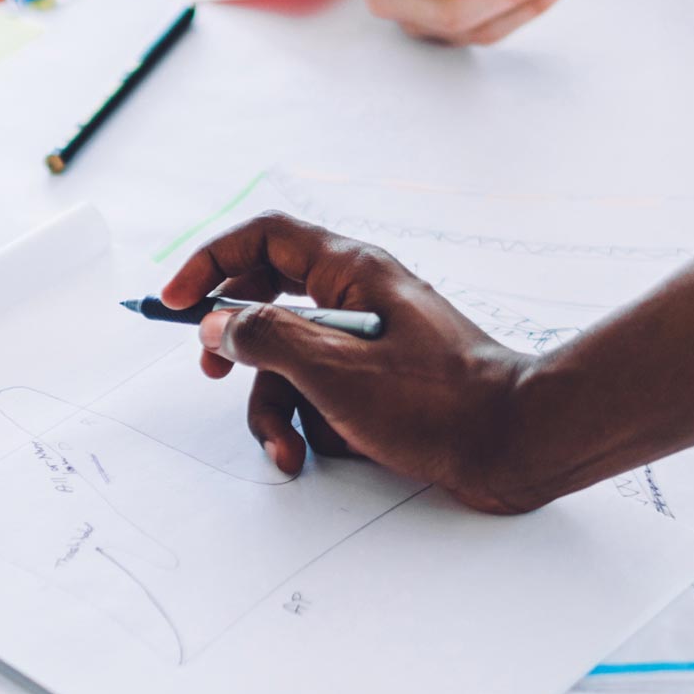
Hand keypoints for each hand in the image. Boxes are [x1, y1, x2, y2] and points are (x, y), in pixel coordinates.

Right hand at [161, 211, 538, 511]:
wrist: (517, 443)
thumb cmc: (440, 403)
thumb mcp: (334, 371)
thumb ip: (265, 339)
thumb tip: (216, 323)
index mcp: (351, 271)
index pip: (264, 238)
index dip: (210, 261)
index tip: (175, 300)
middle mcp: (358, 296)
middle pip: (268, 301)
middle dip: (236, 345)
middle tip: (209, 370)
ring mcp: (369, 340)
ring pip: (291, 360)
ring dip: (275, 408)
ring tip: (287, 450)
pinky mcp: (379, 382)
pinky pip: (322, 392)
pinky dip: (310, 424)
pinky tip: (316, 455)